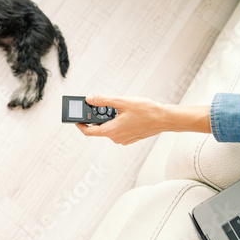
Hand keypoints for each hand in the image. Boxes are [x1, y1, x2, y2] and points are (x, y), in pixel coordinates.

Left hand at [75, 95, 209, 144]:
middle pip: (100, 127)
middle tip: (101, 104)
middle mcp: (116, 138)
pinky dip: (118, 121)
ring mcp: (123, 139)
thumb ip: (103, 101)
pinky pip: (118, 129)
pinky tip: (126, 113)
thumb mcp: (121, 102)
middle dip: (98, 116)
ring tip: (119, 107)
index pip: (89, 131)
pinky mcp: (130, 138)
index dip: (80, 124)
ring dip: (110, 117)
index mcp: (111, 131)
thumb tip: (89, 99)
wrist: (164, 119)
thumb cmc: (146, 111)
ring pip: (110, 128)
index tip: (75, 118)